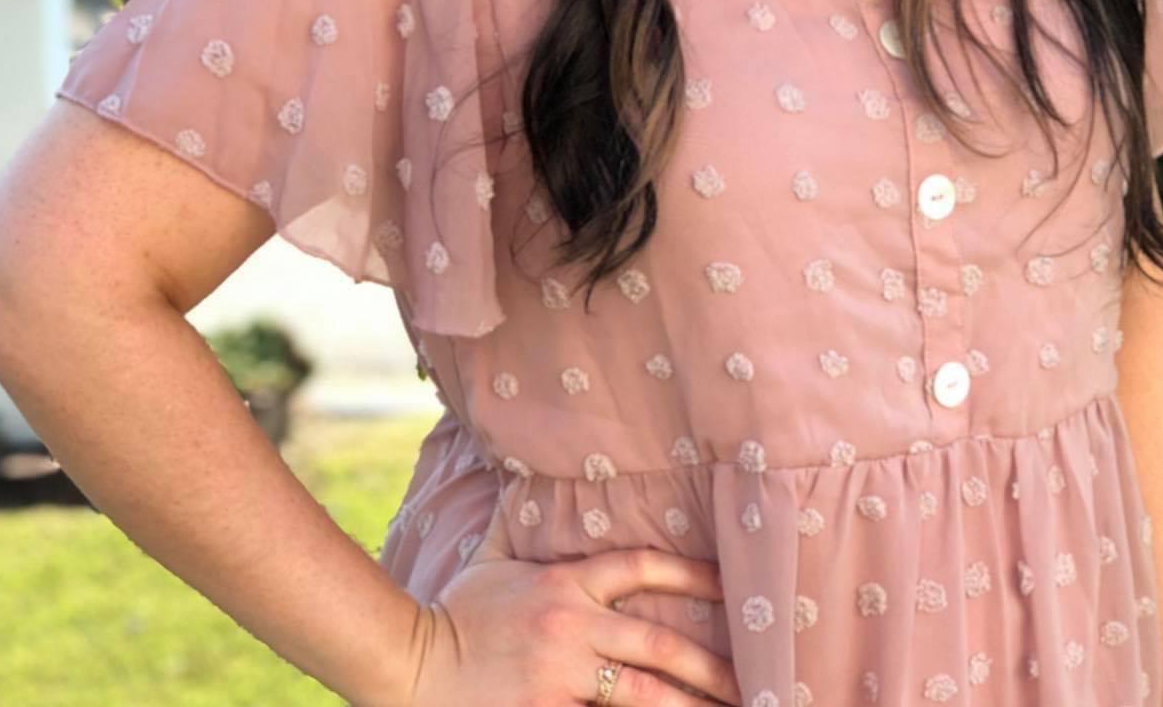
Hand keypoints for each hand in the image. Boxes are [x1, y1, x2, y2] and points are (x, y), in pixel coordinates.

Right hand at [404, 503, 742, 705]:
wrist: (411, 666)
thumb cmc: (453, 614)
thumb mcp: (490, 559)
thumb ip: (517, 521)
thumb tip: (526, 478)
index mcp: (565, 585)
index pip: (640, 568)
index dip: (690, 574)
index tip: (730, 584)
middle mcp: (572, 628)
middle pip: (657, 643)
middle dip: (708, 663)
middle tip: (751, 678)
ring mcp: (561, 677)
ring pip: (641, 695)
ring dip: (688, 705)